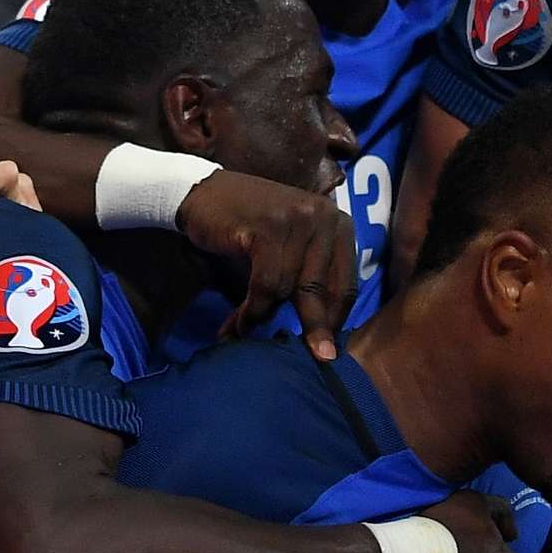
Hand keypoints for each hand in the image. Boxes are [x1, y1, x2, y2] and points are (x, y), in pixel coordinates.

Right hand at [178, 171, 362, 360]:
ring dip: (265, 317)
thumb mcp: (291, 248)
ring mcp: (298, 219)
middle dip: (312, 327)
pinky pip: (267, 283)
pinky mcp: (269, 227)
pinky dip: (253, 308)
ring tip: (243, 331)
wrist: (205, 193)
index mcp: (340, 225)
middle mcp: (325, 217)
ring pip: (290, 289)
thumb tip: (324, 333)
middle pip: (321, 289)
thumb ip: (310, 277)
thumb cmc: (251, 227)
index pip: (345, 284)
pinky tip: (238, 323)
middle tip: (315, 359)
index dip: (335, 320)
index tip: (327, 350)